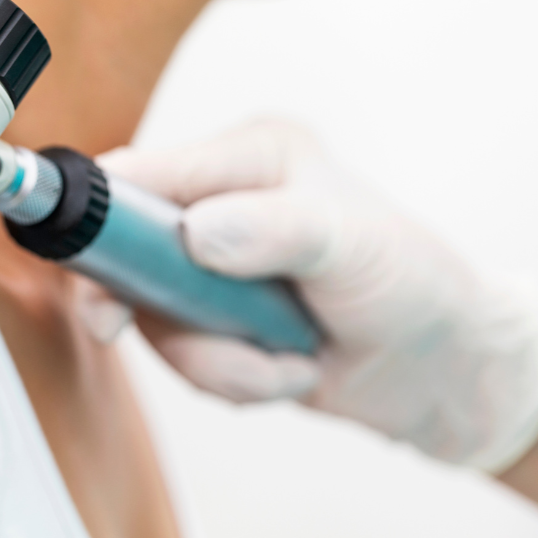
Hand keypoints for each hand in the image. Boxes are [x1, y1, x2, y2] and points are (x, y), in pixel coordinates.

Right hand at [95, 120, 537, 471]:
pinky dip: (231, 379)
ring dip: (216, 360)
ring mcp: (208, 266)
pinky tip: (284, 370)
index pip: (143, 173)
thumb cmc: (410, 282)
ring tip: (286, 360)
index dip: (103, 221)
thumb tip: (195, 233)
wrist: (435, 365)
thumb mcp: (354, 241)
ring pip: (154, 320)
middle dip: (161, 313)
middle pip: (127, 255)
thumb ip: (276, 227)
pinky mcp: (210, 318)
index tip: (102, 286)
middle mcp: (218, 204)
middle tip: (191, 340)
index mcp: (247, 158)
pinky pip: (182, 359)